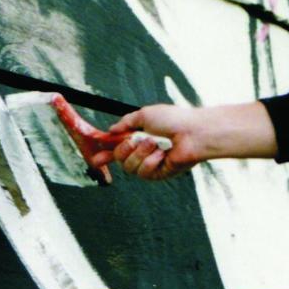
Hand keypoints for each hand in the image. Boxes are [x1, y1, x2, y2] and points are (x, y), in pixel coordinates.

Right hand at [100, 101, 277, 181]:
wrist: (193, 132)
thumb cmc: (174, 120)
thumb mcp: (145, 115)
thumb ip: (126, 122)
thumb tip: (112, 130)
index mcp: (139, 136)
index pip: (117, 148)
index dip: (105, 154)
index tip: (95, 158)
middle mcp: (143, 151)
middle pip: (119, 159)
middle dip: (122, 150)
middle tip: (133, 140)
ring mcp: (151, 163)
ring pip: (129, 167)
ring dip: (140, 153)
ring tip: (155, 143)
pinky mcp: (159, 174)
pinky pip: (144, 173)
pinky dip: (150, 161)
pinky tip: (162, 154)